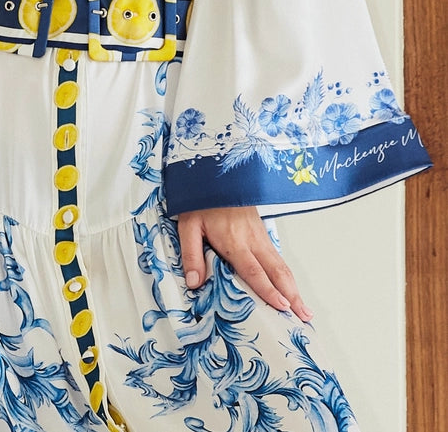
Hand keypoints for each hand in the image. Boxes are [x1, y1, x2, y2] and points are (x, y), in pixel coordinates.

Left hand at [177, 206, 312, 321]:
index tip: (281, 306)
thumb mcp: (189, 226)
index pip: (254, 270)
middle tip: (304, 316)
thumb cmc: (202, 202)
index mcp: (234, 241)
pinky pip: (277, 257)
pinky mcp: (262, 232)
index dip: (268, 289)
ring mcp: (260, 236)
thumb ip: (192, 255)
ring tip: (304, 309)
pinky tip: (291, 288)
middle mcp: (252, 240)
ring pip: (281, 265)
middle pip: (276, 270)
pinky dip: (287, 276)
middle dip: (292, 295)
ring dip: (294, 288)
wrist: (217, 176)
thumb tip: (194, 283)